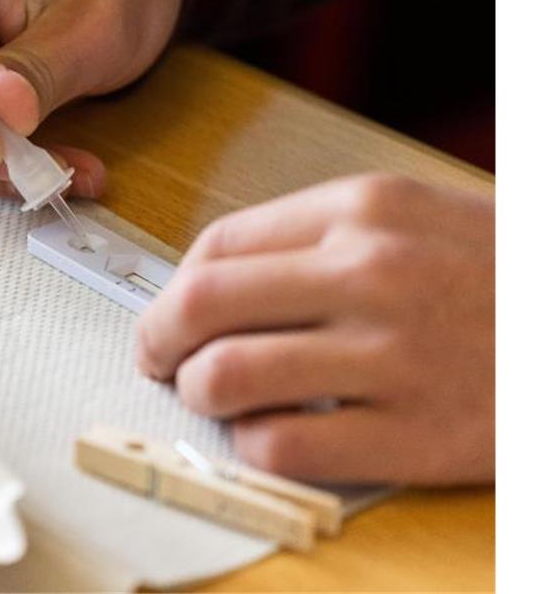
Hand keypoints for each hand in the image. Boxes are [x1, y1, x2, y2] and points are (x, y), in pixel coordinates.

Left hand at [136, 174, 493, 484]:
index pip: (216, 247)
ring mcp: (393, 354)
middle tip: (156, 359)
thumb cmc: (501, 273)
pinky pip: (285, 446)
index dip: (171, 288)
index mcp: (364, 210)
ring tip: (212, 398)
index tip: (168, 315)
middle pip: (200, 305)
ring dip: (198, 393)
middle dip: (156, 340)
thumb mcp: (415, 218)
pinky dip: (254, 447)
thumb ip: (317, 239)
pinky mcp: (416, 433)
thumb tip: (215, 281)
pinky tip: (270, 435)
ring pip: (227, 376)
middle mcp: (370, 273)